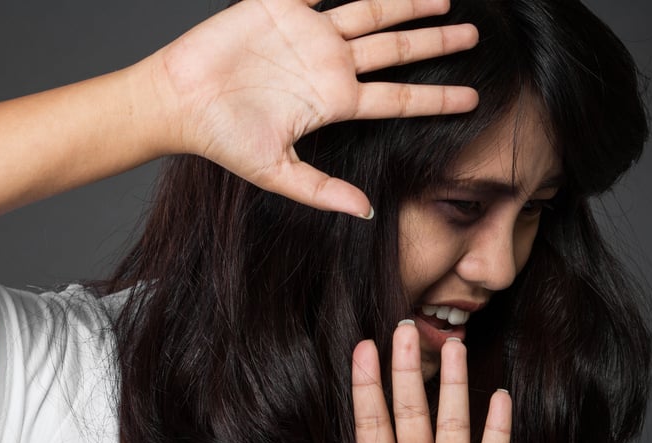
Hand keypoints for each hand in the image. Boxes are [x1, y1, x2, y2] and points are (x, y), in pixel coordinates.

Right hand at [149, 0, 478, 216]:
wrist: (177, 101)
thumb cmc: (223, 140)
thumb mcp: (279, 174)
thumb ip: (325, 191)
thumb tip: (368, 213)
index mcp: (335, 101)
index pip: (399, 97)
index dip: (437, 97)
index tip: (474, 99)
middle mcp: (330, 65)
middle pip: (396, 49)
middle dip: (436, 40)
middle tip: (474, 34)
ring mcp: (309, 33)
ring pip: (371, 11)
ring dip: (406, 2)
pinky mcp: (281, 6)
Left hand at [274, 321, 511, 442]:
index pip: (371, 427)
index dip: (366, 389)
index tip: (360, 349)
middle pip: (411, 415)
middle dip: (405, 373)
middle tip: (402, 329)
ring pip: (452, 426)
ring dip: (452, 388)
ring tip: (452, 346)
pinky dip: (496, 431)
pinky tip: (499, 399)